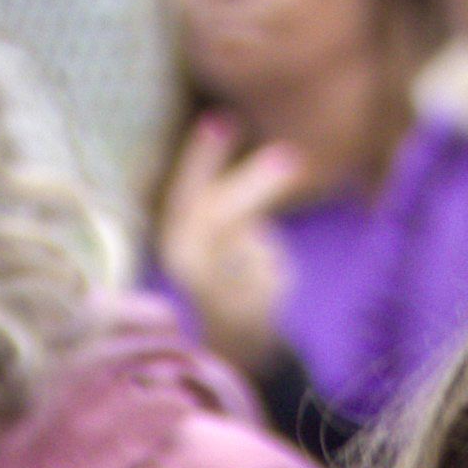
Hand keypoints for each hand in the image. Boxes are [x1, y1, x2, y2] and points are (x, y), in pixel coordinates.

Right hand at [157, 113, 306, 374]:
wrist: (228, 349)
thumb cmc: (223, 281)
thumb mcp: (213, 236)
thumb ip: (223, 198)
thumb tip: (232, 129)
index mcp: (174, 241)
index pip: (185, 193)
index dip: (202, 157)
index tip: (221, 119)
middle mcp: (185, 266)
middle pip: (221, 215)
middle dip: (256, 184)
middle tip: (293, 158)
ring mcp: (213, 290)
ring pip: (255, 246)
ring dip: (265, 251)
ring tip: (257, 274)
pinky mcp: (244, 311)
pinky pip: (273, 272)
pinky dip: (276, 277)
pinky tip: (262, 298)